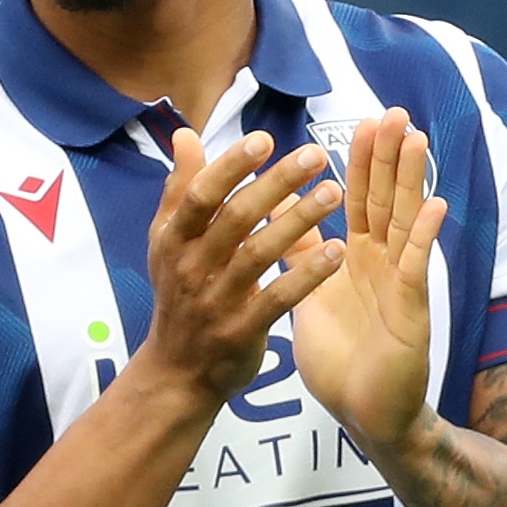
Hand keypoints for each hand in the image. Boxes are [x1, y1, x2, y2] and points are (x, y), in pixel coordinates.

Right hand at [131, 129, 343, 406]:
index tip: (265, 139)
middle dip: (277, 184)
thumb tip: (184, 134)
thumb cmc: (179, 294)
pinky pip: (278, 298)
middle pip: (235, 218)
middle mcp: (189, 268)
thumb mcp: (169, 243)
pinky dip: (307, 274)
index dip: (231, 166)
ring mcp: (214, 302)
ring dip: (299, 221)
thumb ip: (181, 189)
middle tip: (316, 156)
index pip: (200, 195)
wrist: (176, 372)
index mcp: (172, 240)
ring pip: (259, 254)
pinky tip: (336, 250)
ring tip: (334, 192)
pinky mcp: (240, 332)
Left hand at [288, 109, 448, 457]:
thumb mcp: (308, 296)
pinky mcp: (411, 309)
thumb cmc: (340, 360)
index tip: (361, 122)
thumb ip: (298, 254)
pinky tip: (434, 206)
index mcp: (353, 258)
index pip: (358, 200)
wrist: (362, 414)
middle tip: (392, 112)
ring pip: (406, 222)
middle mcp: (381, 263)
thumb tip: (277, 212)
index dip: (360, 162)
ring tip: (416, 138)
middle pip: (385, 198)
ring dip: (412, 180)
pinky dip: (424, 236)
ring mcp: (399, 283)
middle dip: (388, 156)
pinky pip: (416, 267)